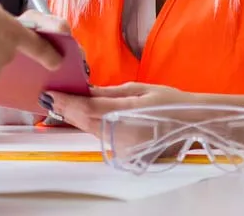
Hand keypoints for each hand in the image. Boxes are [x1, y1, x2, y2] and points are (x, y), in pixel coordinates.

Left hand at [45, 82, 192, 135]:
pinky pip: (102, 136)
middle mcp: (122, 135)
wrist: (194, 123)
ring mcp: (124, 147)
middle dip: (66, 109)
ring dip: (75, 117)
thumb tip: (84, 89)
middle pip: (85, 122)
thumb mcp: (139, 90)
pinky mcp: (126, 153)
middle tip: (48, 97)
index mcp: (126, 115)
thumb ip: (108, 92)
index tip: (49, 93)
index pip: (87, 109)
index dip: (66, 102)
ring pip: (91, 130)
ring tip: (60, 103)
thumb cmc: (170, 102)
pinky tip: (80, 115)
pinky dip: (89, 125)